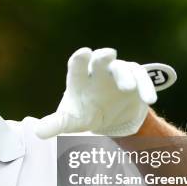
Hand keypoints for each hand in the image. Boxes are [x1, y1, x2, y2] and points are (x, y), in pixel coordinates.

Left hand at [34, 47, 176, 137]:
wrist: (110, 118)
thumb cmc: (85, 113)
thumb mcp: (70, 121)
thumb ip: (55, 124)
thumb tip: (37, 132)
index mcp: (80, 78)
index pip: (77, 66)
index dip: (80, 59)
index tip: (83, 53)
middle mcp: (98, 72)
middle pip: (100, 60)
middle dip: (103, 57)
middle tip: (107, 54)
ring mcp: (118, 74)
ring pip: (123, 69)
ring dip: (126, 76)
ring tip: (127, 88)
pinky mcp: (136, 81)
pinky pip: (142, 80)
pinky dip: (146, 88)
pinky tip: (149, 99)